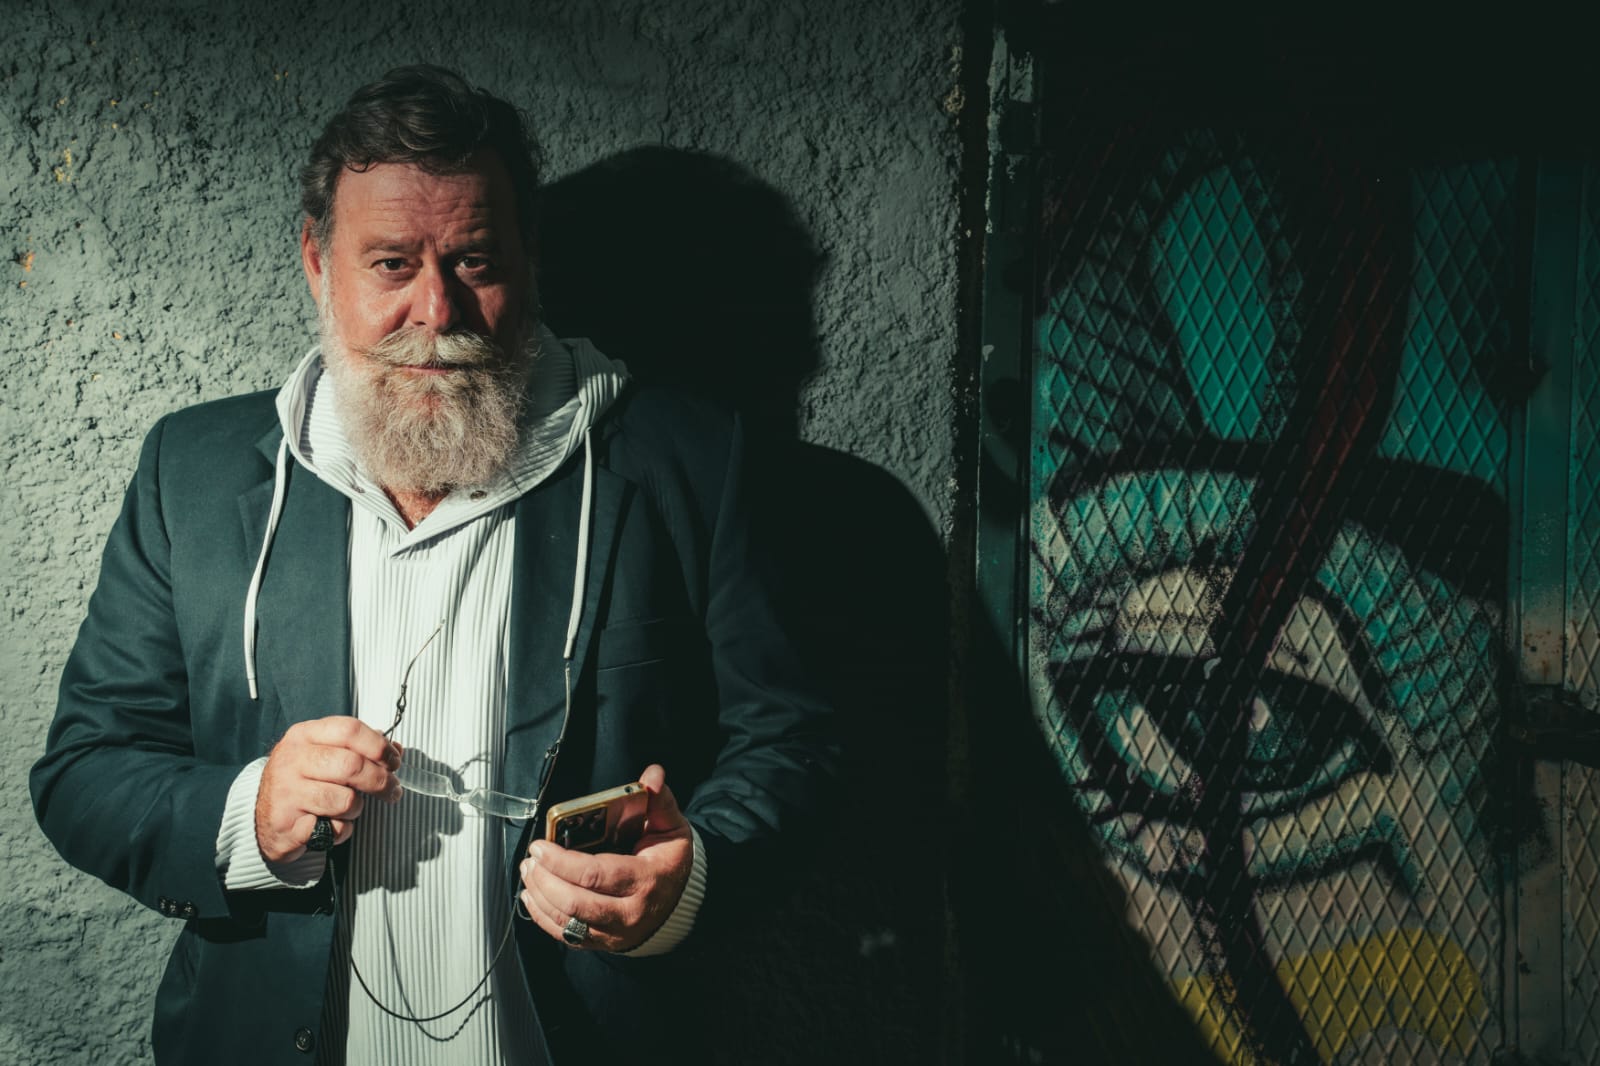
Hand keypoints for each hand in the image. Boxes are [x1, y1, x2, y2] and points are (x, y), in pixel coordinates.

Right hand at [255, 717, 401, 861]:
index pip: (349, 730)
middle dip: (381, 781)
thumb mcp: (323, 755)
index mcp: (304, 735)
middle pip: (352, 765)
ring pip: (346, 799)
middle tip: (391, 790)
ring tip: (347, 808)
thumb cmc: (300, 783)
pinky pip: (333, 828)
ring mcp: (286, 791)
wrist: (262, 818)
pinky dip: (340, 830)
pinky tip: (327, 824)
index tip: (394, 761)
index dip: (379, 746)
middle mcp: (292, 759)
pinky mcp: (286, 822)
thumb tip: (395, 749)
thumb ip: (358, 749)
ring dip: (357, 809)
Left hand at [519, 763, 693, 951]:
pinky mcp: (602, 942)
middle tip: (530, 858)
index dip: (562, 862)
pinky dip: (543, 917)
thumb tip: (651, 774)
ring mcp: (615, 932)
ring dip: (540, 896)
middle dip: (545, 879)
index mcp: (646, 880)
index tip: (541, 846)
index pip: (596, 875)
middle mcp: (630, 912)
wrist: (678, 901)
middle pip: (575, 903)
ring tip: (529, 871)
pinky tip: (532, 896)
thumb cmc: (669, 860)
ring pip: (567, 922)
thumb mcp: (670, 827)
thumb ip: (658, 800)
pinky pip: (565, 936)